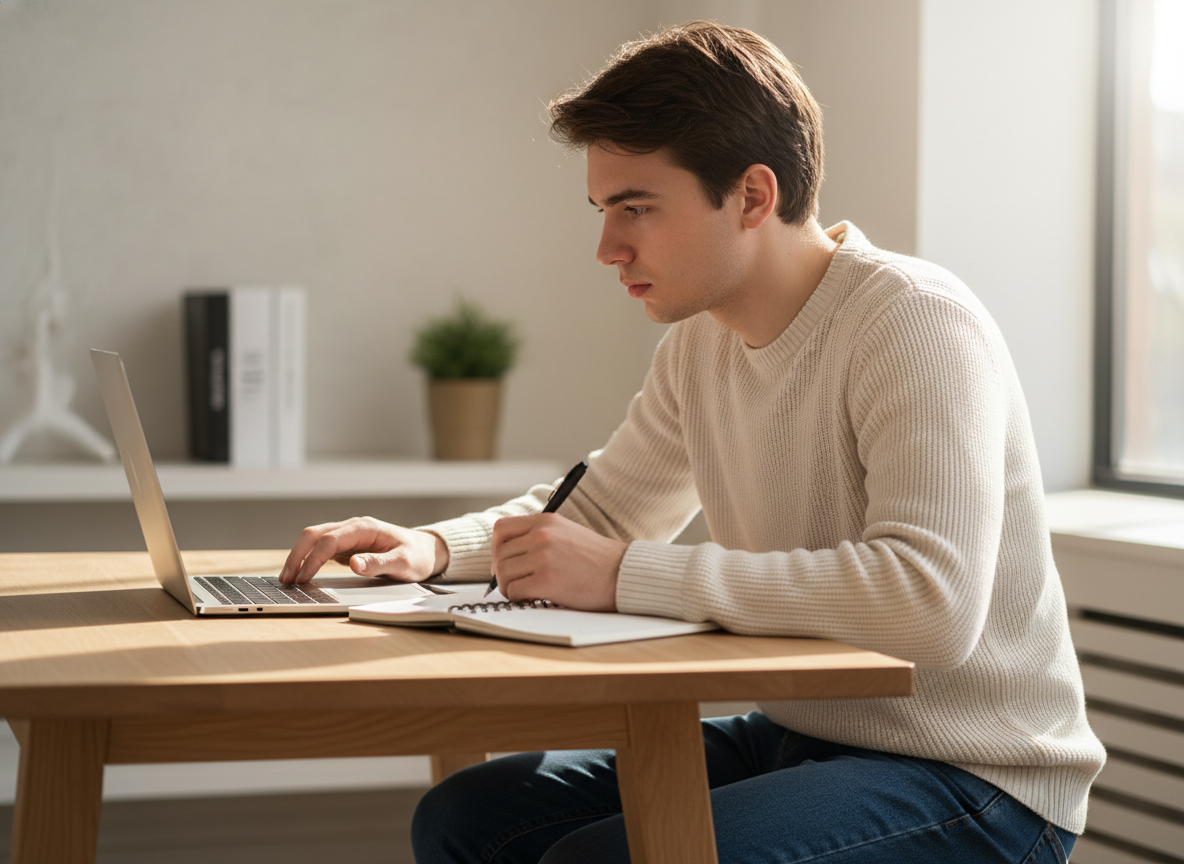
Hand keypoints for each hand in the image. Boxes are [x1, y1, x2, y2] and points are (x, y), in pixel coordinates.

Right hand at [279, 517, 448, 584]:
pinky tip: (301, 574)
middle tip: (286, 579)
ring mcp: (349, 536)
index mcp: (365, 528)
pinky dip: (308, 560)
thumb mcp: (403, 563)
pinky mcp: (347, 546)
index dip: (314, 558)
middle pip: (315, 535)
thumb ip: (379, 563)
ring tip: (288, 579)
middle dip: (297, 555)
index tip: (303, 578)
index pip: (330, 540)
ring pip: (315, 540)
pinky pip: (322, 549)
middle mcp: (353, 528)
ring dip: (299, 556)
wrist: (426, 551)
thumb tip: (354, 563)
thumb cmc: (417, 556)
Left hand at [491, 514, 626, 611]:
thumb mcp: (566, 532)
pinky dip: (519, 598)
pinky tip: (533, 597)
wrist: (622, 574)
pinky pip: (514, 591)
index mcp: (546, 521)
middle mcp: (542, 535)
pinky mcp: (547, 581)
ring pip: (503, 574)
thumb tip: (507, 553)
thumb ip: (539, 535)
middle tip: (516, 582)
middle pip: (499, 555)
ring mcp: (543, 557)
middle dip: (503, 572)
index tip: (506, 560)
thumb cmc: (596, 559)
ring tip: (526, 591)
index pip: (501, 529)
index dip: (498, 548)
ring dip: (510, 587)